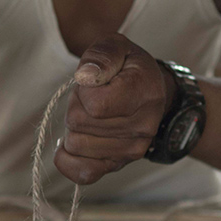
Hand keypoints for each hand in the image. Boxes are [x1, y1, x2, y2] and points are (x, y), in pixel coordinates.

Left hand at [54, 33, 174, 185]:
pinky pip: (84, 174)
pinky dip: (70, 160)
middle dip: (76, 107)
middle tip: (93, 96)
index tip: (94, 82)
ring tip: (93, 114)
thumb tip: (85, 78)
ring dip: (75, 128)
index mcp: (144, 92)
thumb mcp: (116, 46)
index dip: (83, 91)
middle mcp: (143, 126)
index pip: (95, 105)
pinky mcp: (119, 164)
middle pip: (79, 124)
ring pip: (76, 146)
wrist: (151, 91)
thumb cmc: (127, 66)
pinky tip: (74, 143)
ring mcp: (132, 150)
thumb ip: (101, 55)